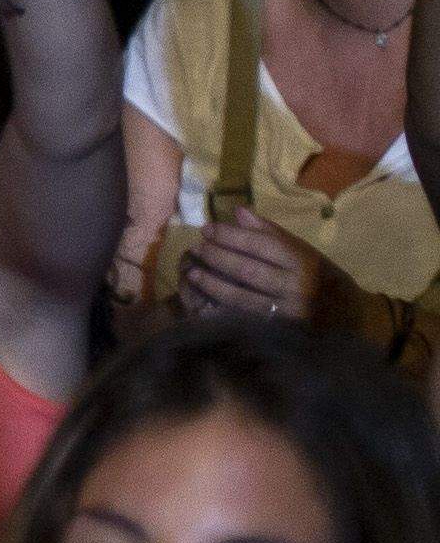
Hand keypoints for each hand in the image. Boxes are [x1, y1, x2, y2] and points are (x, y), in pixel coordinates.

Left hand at [181, 203, 334, 322]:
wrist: (350, 316)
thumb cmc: (322, 276)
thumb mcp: (304, 250)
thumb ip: (271, 233)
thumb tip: (237, 212)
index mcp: (303, 262)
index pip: (260, 245)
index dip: (230, 235)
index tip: (207, 228)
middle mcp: (296, 288)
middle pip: (247, 270)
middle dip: (216, 257)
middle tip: (196, 247)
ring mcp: (287, 312)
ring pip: (242, 296)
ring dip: (212, 283)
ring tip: (193, 272)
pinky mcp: (279, 330)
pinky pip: (244, 317)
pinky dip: (222, 306)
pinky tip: (205, 298)